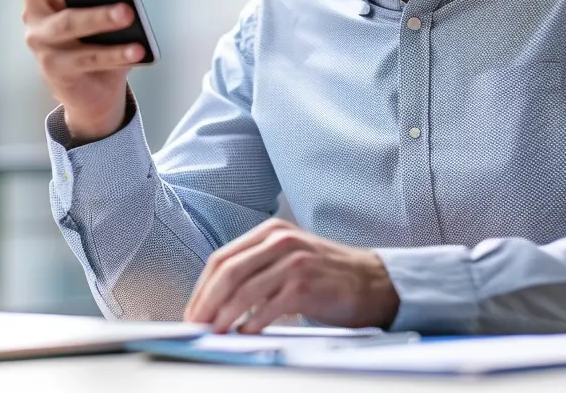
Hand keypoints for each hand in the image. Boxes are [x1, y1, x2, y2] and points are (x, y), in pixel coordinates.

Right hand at [14, 0, 146, 143]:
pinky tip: (139, 49)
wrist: (94, 90)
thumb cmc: (100, 37)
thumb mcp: (112, 6)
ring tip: (127, 11)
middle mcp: (33, 12)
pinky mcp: (56, 70)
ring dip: (98, 15)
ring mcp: (42, 43)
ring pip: (66, 22)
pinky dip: (116, 53)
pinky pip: (88, 58)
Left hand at [183, 219, 399, 333]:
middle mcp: (280, 241)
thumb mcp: (288, 259)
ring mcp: (293, 261)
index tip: (192, 311)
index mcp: (270, 232)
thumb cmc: (326, 275)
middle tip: (194, 325)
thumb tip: (216, 301)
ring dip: (222, 316)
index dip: (201, 288)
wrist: (373, 282)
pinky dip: (251, 324)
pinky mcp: (305, 285)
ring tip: (212, 333)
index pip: (222, 258)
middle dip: (205, 303)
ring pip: (242, 291)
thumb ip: (256, 270)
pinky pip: (267, 308)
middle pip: (227, 272)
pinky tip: (244, 334)